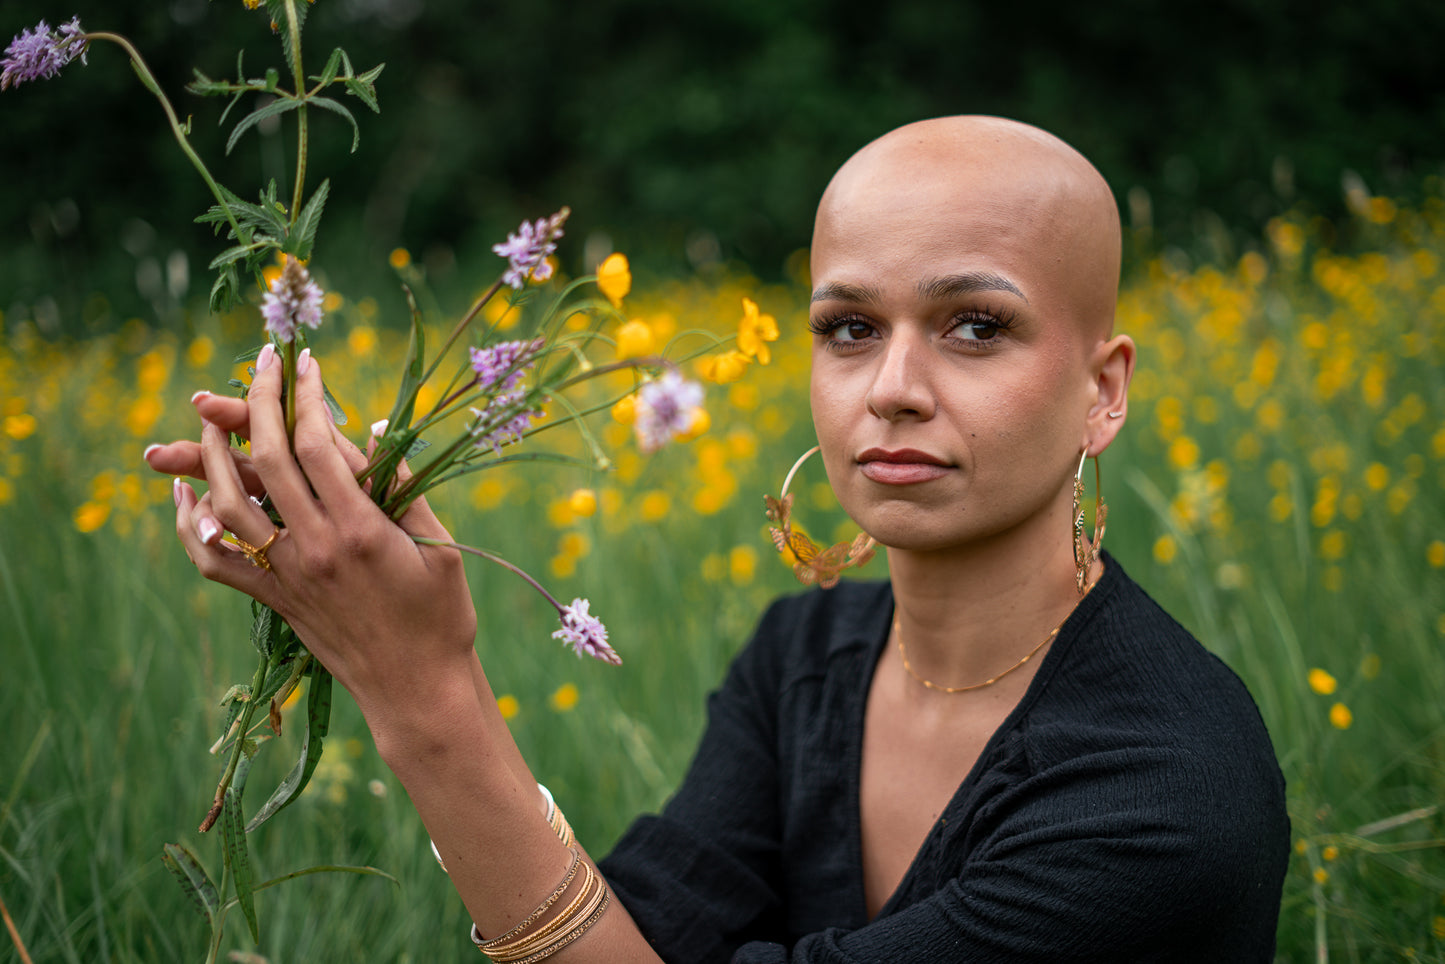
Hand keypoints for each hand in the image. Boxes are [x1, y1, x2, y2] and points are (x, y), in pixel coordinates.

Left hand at [154, 344, 477, 724]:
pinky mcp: (274, 601)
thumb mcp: (441, 547)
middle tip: (260, 365)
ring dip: (210, 455)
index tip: (306, 362)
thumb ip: (405, 490)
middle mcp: (315, 548)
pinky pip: (215, 562)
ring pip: (227, 504)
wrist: (417, 690)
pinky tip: (183, 495)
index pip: (318, 444)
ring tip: (211, 417)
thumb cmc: (442, 617)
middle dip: (256, 401)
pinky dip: (189, 525)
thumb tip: (374, 433)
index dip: (306, 395)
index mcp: (362, 529)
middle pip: (266, 459)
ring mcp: (288, 576)